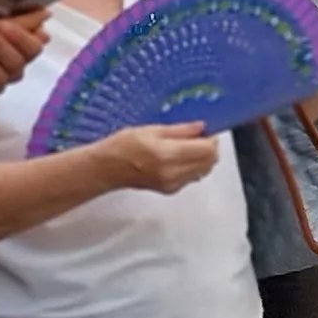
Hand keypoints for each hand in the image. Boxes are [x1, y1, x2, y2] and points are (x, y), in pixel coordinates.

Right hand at [91, 121, 220, 195]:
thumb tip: (201, 127)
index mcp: (167, 154)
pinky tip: (178, 159)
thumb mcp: (151, 130)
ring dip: (202, 158)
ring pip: (204, 171)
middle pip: (209, 162)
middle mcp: (173, 172)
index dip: (211, 139)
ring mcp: (173, 184)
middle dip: (209, 149)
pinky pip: (193, 177)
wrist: (106, 168)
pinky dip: (193, 167)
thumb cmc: (122, 147)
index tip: (206, 132)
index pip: (207, 150)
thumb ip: (180, 130)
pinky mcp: (171, 190)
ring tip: (187, 148)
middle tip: (199, 138)